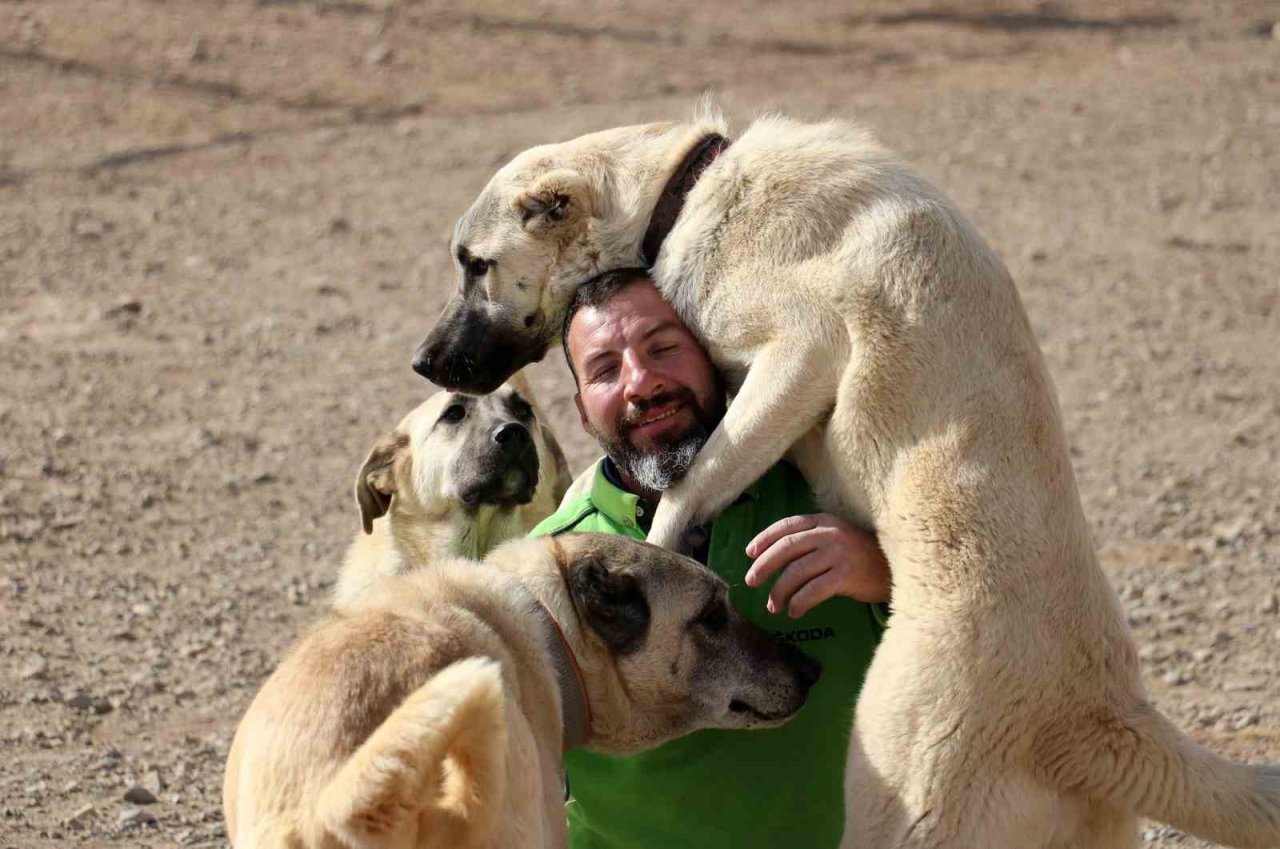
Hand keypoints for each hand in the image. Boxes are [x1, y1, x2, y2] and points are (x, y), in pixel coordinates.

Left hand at [744, 514, 889, 617]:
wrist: (897, 569)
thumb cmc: (862, 557)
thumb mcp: (837, 538)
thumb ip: (811, 541)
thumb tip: (772, 558)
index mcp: (824, 521)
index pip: (786, 526)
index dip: (764, 539)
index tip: (749, 554)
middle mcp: (829, 534)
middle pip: (785, 548)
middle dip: (764, 566)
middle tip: (752, 581)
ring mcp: (838, 554)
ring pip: (796, 572)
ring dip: (779, 591)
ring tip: (773, 606)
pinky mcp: (846, 575)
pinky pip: (813, 590)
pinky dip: (799, 603)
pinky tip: (794, 612)